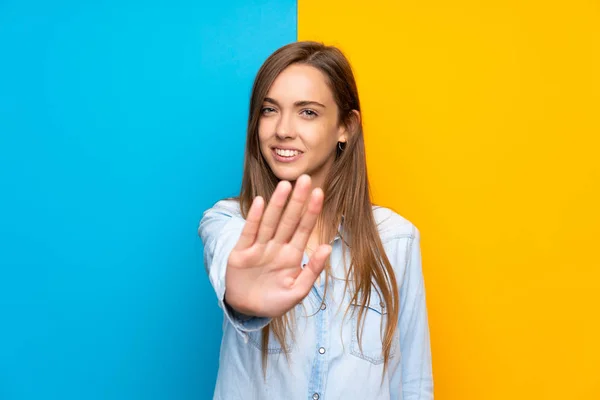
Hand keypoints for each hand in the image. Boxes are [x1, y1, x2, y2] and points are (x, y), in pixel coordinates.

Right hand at [224, 174, 331, 317]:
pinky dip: (254, 218)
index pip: (304, 229)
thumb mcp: (298, 291)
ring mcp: (259, 248)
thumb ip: (313, 270)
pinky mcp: (241, 253)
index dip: (311, 211)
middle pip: (288, 220)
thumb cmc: (274, 301)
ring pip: (270, 222)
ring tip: (285, 185)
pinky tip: (259, 202)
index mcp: (292, 255)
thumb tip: (328, 247)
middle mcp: (276, 247)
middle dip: (297, 200)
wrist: (248, 311)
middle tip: (305, 178)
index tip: (319, 193)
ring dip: (277, 204)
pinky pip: (249, 232)